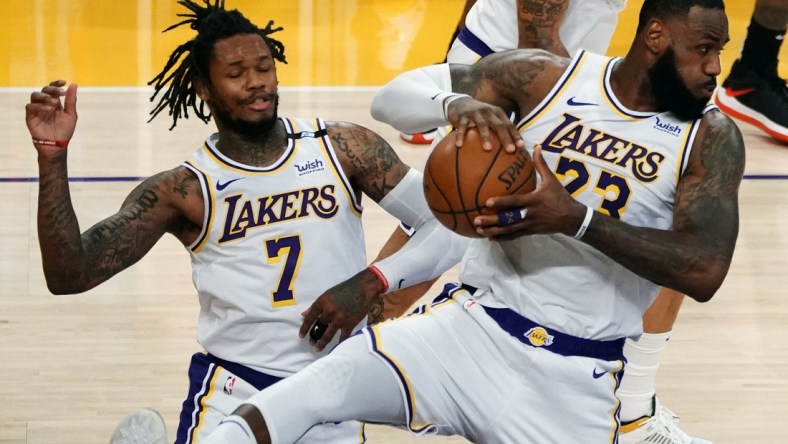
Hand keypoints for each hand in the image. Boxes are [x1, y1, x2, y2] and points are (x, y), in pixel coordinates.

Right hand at [25, 80, 77, 153]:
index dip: (57, 83)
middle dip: (52, 89)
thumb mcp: (71, 115)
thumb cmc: (64, 130)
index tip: (64, 82)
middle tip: (60, 93)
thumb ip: (71, 101)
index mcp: (55, 102)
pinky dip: (39, 106)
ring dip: (44, 97)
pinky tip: (48, 110)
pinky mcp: (30, 115)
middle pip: (44, 90)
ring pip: (35, 95)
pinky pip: (30, 106)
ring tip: (54, 103)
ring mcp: (37, 109)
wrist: (56, 144)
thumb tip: (74, 85)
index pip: (53, 89)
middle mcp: (45, 103)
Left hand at [299, 268, 384, 351]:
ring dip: (322, 343)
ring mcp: (339, 319)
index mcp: (322, 302)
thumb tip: (303, 314)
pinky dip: (339, 342)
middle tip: (311, 343)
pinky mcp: (350, 324)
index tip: (301, 336)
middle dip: (314, 337)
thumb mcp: (328, 294)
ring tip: (318, 348)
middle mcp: (329, 311)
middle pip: (318, 327)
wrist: (364, 288)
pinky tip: (336, 346)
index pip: (309, 318)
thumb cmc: (345, 289)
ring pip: (328, 335)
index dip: (304, 328)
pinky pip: (342, 337)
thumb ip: (316, 306)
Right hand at [446, 96, 523, 152]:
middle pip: (499, 125)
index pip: (509, 125)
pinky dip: (461, 136)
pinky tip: (459, 145)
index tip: (521, 146)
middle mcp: (488, 112)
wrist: (460, 103)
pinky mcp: (463, 116)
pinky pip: (462, 127)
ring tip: (488, 149)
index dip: (515, 135)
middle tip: (510, 150)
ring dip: (486, 137)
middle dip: (505, 138)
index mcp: (498, 113)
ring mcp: (475, 114)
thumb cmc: (480, 116)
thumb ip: (500, 129)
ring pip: (482, 125)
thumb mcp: (491, 118)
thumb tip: (512, 148)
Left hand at [473, 145, 587, 240]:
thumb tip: (536, 146)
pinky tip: (490, 238)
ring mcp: (530, 224)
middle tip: (476, 220)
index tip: (487, 202)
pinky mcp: (531, 232)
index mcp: (534, 200)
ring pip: (509, 230)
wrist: (572, 217)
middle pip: (508, 219)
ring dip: (493, 231)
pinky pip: (514, 236)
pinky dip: (502, 238)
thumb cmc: (560, 197)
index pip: (515, 202)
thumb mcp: (552, 180)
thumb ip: (541, 164)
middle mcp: (530, 214)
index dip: (501, 202)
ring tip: (479, 231)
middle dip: (492, 221)